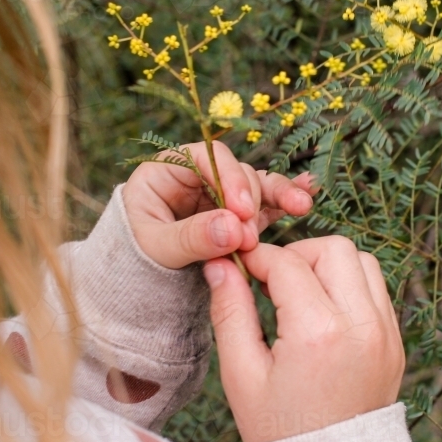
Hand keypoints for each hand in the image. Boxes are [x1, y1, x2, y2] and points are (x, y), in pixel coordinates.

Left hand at [124, 141, 317, 268]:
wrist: (133, 282)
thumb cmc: (132, 257)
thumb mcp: (154, 247)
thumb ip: (191, 237)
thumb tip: (233, 228)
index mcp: (169, 169)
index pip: (206, 158)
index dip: (229, 179)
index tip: (242, 212)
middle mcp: (199, 176)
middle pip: (236, 173)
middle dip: (250, 202)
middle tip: (249, 239)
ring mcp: (221, 196)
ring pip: (257, 187)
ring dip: (280, 196)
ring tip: (302, 206)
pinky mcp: (238, 217)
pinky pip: (265, 206)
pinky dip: (285, 203)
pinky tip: (309, 195)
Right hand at [203, 237, 404, 441]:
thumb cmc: (280, 429)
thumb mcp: (242, 374)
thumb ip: (230, 311)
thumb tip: (220, 265)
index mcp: (319, 333)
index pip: (288, 263)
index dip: (259, 257)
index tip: (242, 265)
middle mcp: (361, 326)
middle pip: (334, 249)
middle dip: (299, 253)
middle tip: (273, 278)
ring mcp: (385, 334)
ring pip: (363, 262)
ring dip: (329, 266)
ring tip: (300, 293)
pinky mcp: (395, 343)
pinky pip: (377, 291)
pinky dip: (350, 287)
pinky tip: (323, 311)